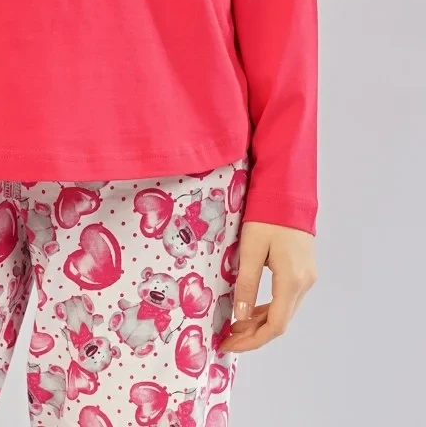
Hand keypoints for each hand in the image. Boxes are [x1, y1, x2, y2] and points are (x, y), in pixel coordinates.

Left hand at [218, 220, 316, 353]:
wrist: (288, 192)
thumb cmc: (267, 217)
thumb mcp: (252, 249)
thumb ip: (247, 283)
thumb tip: (241, 317)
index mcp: (292, 280)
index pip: (275, 325)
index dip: (252, 340)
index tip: (230, 344)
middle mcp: (305, 283)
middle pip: (281, 322)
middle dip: (254, 334)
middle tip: (228, 338)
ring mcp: (307, 277)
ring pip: (284, 311)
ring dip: (260, 322)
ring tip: (235, 326)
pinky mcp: (304, 270)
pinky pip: (287, 298)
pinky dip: (269, 308)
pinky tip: (252, 308)